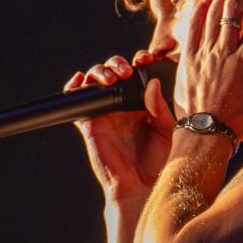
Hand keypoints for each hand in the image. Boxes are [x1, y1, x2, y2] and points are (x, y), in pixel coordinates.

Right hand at [67, 43, 176, 202]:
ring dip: (101, 70)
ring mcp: (105, 112)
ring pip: (96, 79)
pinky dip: (75, 86)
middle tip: (127, 70)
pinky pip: (77, 100)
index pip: (140, 72)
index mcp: (144, 102)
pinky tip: (80, 79)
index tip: (151, 55)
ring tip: (112, 77)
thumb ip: (160, 106)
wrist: (142, 187)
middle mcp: (124, 103)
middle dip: (119, 63)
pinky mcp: (90, 122)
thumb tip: (151, 82)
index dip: (143, 58)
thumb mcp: (167, 129)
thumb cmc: (159, 162)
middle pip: (115, 70)